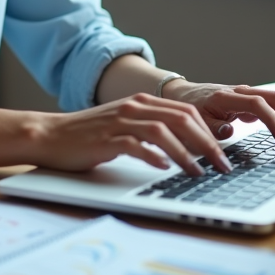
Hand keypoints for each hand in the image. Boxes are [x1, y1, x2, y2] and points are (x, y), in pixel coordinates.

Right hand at [28, 94, 232, 175]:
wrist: (50, 135)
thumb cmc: (88, 135)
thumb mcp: (125, 126)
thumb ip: (151, 129)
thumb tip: (187, 147)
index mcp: (141, 102)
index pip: (186, 111)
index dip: (209, 132)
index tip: (223, 153)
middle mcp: (134, 107)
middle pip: (181, 119)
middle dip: (207, 144)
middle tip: (222, 165)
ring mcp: (120, 121)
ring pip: (163, 131)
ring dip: (186, 153)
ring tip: (199, 172)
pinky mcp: (106, 139)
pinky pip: (136, 145)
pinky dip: (154, 156)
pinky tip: (164, 168)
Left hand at [161, 81, 274, 152]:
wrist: (185, 94)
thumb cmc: (189, 109)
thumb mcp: (195, 120)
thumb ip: (211, 127)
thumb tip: (228, 131)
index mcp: (227, 97)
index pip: (259, 105)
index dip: (274, 122)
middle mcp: (242, 91)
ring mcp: (250, 94)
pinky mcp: (254, 100)